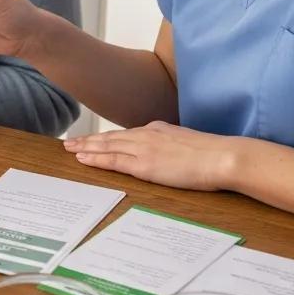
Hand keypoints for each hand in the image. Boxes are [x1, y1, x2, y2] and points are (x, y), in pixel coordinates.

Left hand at [64, 121, 237, 190]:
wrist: (224, 156)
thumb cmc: (214, 153)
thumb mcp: (187, 141)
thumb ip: (171, 143)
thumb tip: (165, 150)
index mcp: (157, 129)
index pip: (125, 134)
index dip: (106, 137)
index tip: (92, 139)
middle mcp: (146, 135)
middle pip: (110, 137)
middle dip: (89, 140)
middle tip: (70, 143)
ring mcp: (143, 149)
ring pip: (107, 146)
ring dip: (86, 148)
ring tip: (70, 149)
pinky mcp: (144, 165)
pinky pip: (113, 161)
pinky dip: (95, 159)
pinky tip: (83, 159)